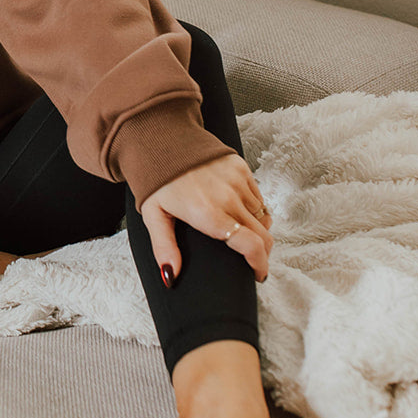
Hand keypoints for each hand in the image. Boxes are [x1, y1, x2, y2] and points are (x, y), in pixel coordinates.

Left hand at [140, 154, 273, 283]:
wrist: (161, 140)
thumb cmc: (156, 181)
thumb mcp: (154, 216)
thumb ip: (164, 248)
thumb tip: (170, 277)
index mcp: (208, 213)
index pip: (251, 245)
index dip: (260, 265)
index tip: (257, 275)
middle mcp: (228, 197)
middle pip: (263, 235)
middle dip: (261, 253)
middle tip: (250, 260)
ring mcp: (237, 180)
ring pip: (262, 216)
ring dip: (257, 230)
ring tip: (242, 235)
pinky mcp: (241, 167)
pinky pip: (258, 196)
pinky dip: (254, 209)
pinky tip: (238, 212)